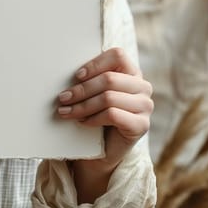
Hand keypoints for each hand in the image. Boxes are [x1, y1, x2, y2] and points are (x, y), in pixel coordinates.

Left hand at [55, 48, 152, 201]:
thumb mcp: (92, 94)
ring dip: (82, 105)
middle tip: (62, 98)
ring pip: (108, 97)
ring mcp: (145, 106)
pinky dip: (93, 118)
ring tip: (66, 111)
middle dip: (81, 89)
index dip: (95, 64)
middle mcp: (142, 87)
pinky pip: (112, 115)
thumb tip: (64, 71)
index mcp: (131, 73)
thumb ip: (88, 80)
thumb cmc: (94, 117)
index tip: (77, 76)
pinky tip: (83, 123)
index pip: (117, 55)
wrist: (101, 152)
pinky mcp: (142, 125)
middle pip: (109, 79)